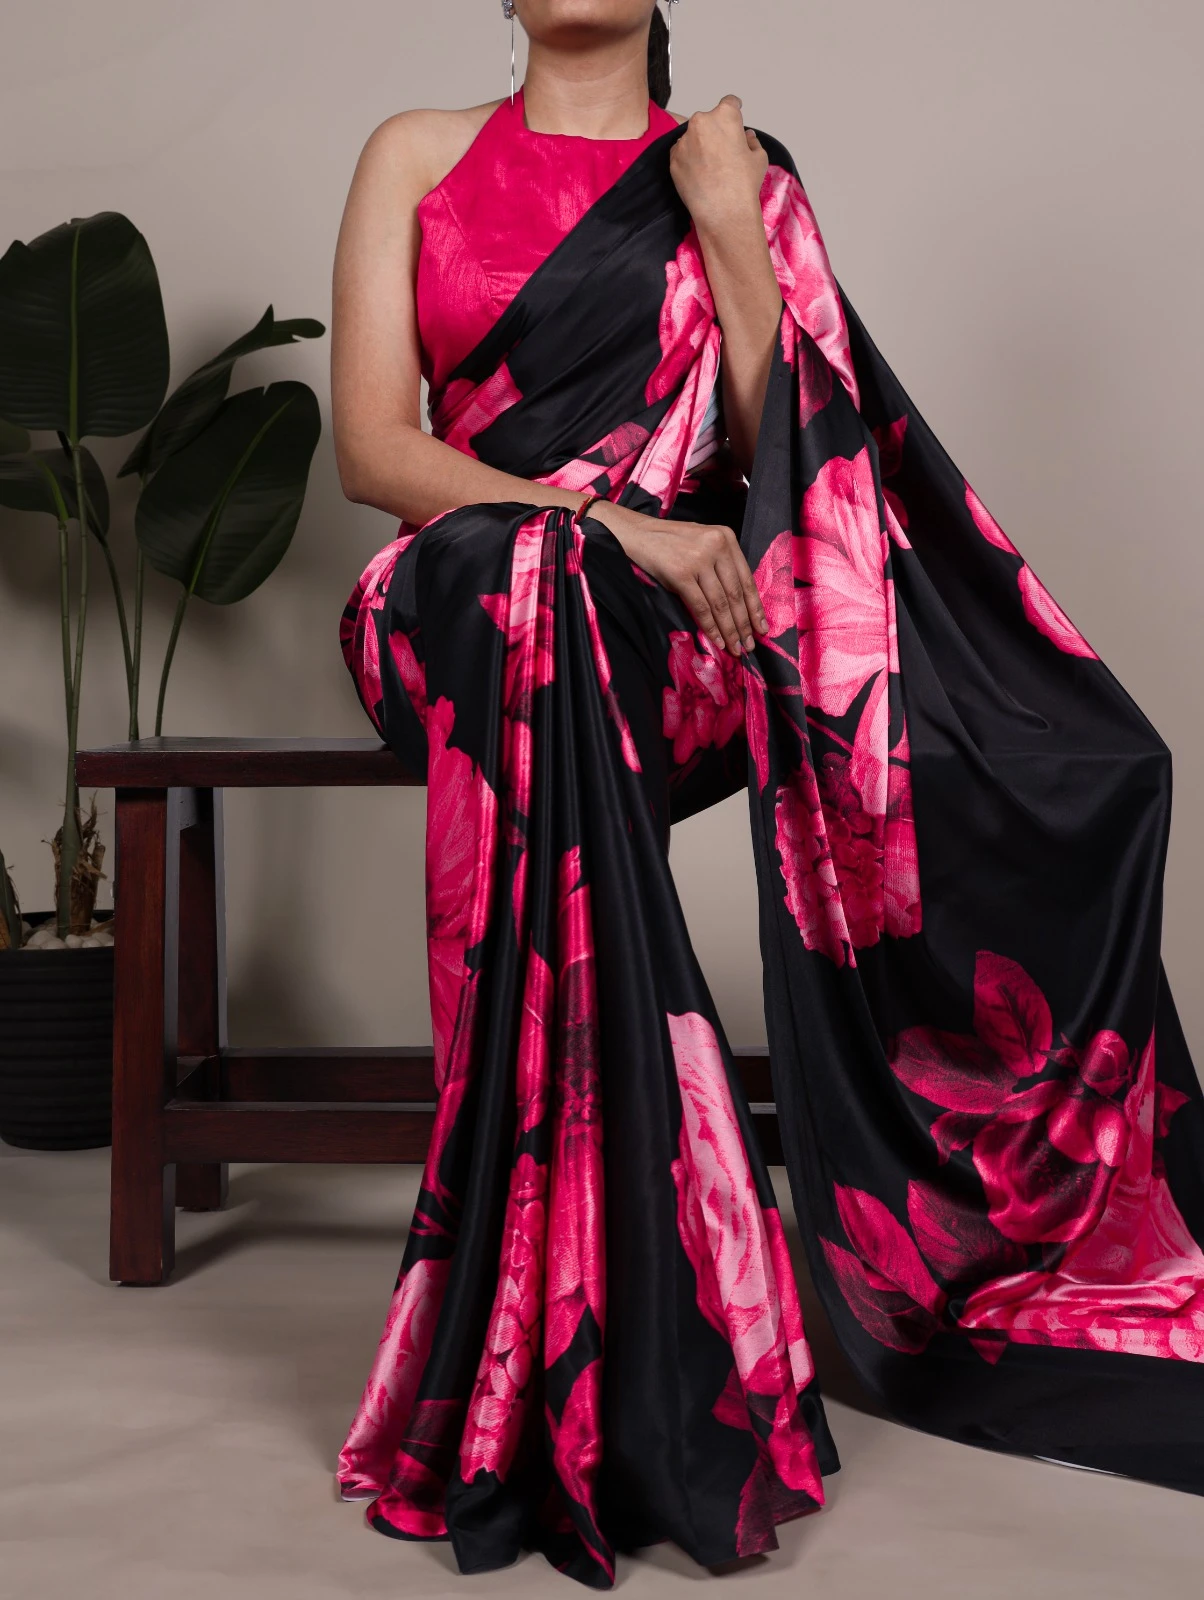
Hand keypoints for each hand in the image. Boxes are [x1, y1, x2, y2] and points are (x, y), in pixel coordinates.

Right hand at [588, 500, 767, 657]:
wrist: (635, 534)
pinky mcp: (681, 574)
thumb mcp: (702, 545)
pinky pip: (701, 607)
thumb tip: (738, 605)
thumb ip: (720, 565)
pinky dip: (711, 627)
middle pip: (736, 593)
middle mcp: (717, 546)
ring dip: (730, 630)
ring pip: (721, 604)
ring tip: (736, 648)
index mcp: (726, 538)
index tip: (762, 627)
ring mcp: (699, 560)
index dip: (755, 607)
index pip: (746, 578)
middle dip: (744, 624)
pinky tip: (717, 641)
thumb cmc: (668, 543)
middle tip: (750, 645)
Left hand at [669, 95, 768, 234]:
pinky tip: (699, 174)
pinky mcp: (673, 158)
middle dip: (714, 131)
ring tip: (709, 167)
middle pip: (708, 120)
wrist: (723, 212)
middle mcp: (701, 122)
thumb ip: (751, 141)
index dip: (734, 109)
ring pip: (692, 137)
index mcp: (725, 116)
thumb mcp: (759, 158)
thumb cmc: (744, 183)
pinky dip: (688, 159)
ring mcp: (684, 140)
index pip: (729, 103)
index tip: (734, 114)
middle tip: (722, 151)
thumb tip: (746, 136)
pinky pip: (681, 152)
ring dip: (699, 145)